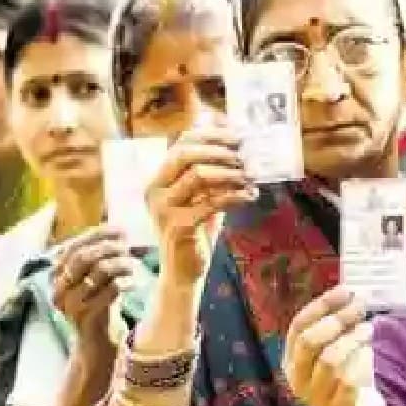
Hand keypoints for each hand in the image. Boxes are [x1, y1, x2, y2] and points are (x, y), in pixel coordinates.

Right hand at [51, 225, 140, 355]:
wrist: (96, 343)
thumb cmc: (99, 305)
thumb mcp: (95, 278)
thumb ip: (98, 256)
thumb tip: (118, 230)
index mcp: (56, 276)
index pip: (73, 246)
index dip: (97, 235)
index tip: (120, 230)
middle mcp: (58, 289)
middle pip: (82, 257)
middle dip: (108, 248)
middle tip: (127, 248)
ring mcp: (70, 305)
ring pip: (97, 272)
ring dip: (119, 264)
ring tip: (132, 265)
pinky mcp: (85, 318)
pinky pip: (108, 292)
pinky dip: (124, 283)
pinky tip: (132, 283)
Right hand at [146, 127, 256, 284]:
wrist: (183, 272)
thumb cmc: (195, 230)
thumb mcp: (201, 196)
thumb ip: (210, 172)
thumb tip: (234, 142)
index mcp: (158, 179)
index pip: (181, 143)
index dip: (211, 134)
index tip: (238, 135)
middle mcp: (154, 191)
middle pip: (184, 153)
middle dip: (219, 150)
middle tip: (245, 155)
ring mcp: (163, 209)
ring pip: (197, 175)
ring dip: (230, 173)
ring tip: (250, 176)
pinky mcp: (178, 227)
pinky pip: (211, 202)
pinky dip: (235, 196)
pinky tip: (250, 195)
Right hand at [282, 287, 383, 405]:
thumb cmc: (346, 375)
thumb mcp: (336, 347)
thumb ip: (337, 324)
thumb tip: (352, 293)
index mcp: (291, 360)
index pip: (299, 326)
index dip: (322, 305)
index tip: (346, 290)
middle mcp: (298, 379)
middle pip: (309, 341)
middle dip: (337, 319)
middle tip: (360, 307)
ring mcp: (316, 397)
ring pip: (329, 360)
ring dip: (352, 338)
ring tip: (368, 328)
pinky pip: (348, 382)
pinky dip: (360, 361)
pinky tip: (369, 352)